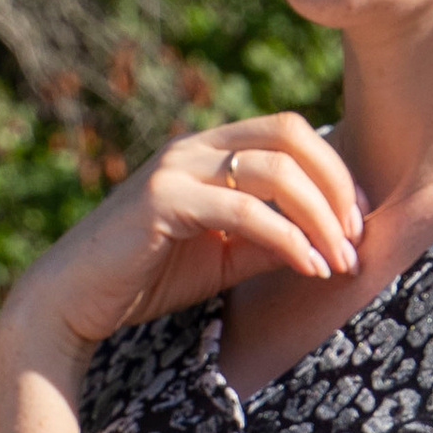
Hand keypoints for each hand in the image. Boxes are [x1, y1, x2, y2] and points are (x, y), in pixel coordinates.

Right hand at [6, 115, 365, 356]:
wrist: (75, 299)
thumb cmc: (147, 277)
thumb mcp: (224, 258)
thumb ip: (269, 240)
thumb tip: (327, 242)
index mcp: (210, 151)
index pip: (289, 133)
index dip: (335, 172)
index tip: (357, 223)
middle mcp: (195, 147)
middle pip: (291, 134)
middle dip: (337, 185)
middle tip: (356, 238)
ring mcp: (178, 168)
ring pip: (275, 170)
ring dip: (320, 217)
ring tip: (340, 262)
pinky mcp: (164, 200)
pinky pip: (244, 210)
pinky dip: (288, 239)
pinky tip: (310, 268)